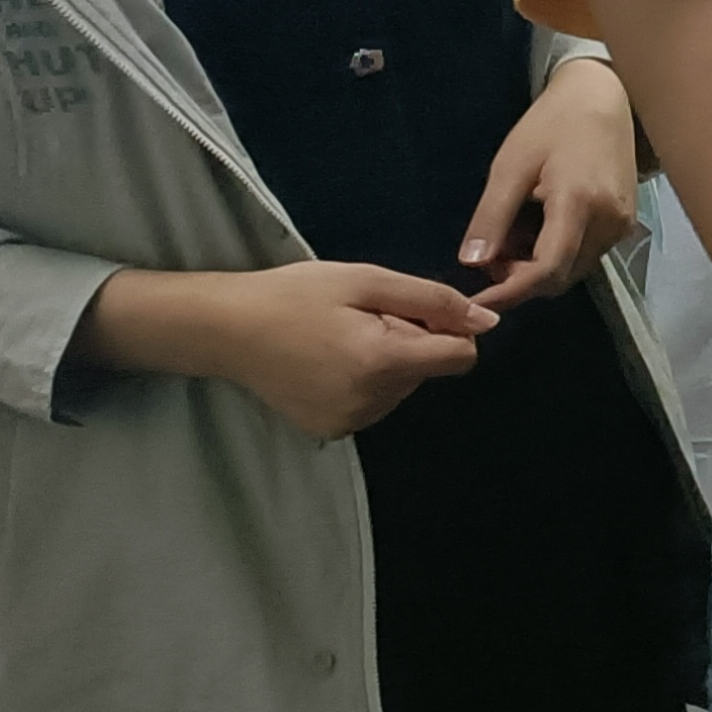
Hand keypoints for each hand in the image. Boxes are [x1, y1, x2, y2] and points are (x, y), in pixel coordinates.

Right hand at [88, 262, 494, 438]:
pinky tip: (327, 360)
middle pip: (428, 369)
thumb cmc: (294, 295)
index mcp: (383, 364)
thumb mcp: (366, 281)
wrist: (224, 329)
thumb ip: (432, 300)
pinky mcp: (332, 431)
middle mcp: (372, 403)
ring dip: (387, 360)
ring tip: (338, 337)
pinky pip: (375, 401)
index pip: (460, 356)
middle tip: (358, 319)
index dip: (446, 327)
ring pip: (403, 386)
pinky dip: (365, 379)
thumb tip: (488, 323)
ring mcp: (350, 423)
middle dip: (409, 340)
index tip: (409, 310)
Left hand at [461, 56, 642, 310]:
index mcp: (579, 204)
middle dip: (521, 279)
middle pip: (560, 278)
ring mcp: (622, 225)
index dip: (510, 292)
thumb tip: (472, 264)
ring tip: (512, 235)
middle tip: (490, 255)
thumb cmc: (552, 124)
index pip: (546, 270)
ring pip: (573, 270)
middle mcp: (609, 223)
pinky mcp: (625, 223)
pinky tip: (538, 229)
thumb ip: (492, 218)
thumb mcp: (510, 166)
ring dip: (537, 268)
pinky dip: (556, 255)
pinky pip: (585, 256)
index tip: (476, 303)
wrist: (605, 97)